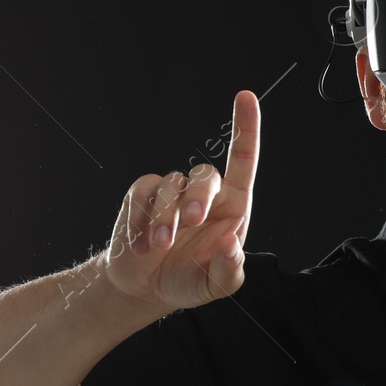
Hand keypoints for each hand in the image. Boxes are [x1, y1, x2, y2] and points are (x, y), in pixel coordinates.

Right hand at [101, 90, 260, 313]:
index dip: (245, 128)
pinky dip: (140, 221)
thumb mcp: (216, 285)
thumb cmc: (189, 279)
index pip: (242, 160)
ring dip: (164, 219)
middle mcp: (205, 193)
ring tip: (159, 247)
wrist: (146, 288)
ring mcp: (172, 192)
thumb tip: (231, 244)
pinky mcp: (142, 196)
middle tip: (190, 222)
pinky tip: (141, 246)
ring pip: (171, 186)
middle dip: (198, 197)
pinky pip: (142, 195)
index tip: (245, 97)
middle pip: (205, 175)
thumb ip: (229, 269)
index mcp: (232, 206)